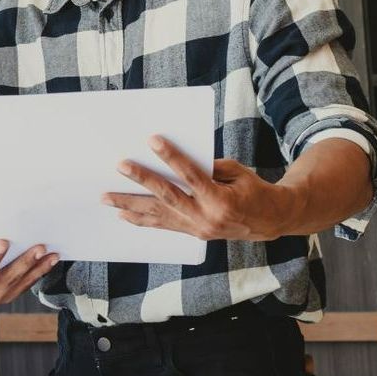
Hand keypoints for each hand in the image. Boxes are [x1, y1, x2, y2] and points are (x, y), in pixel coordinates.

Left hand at [102, 135, 297, 240]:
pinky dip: (142, 220)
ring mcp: (197, 229)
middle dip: (141, 180)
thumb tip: (177, 161)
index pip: (190, 176)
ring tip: (107, 197)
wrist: (269, 221)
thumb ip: (208, 167)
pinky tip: (124, 215)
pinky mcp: (193, 234)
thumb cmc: (254, 190)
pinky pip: (163, 226)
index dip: (171, 158)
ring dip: (130, 205)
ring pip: (158, 215)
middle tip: (120, 166)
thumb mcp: (237, 172)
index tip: (153, 141)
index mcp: (220, 201)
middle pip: (167, 197)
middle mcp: (206, 219)